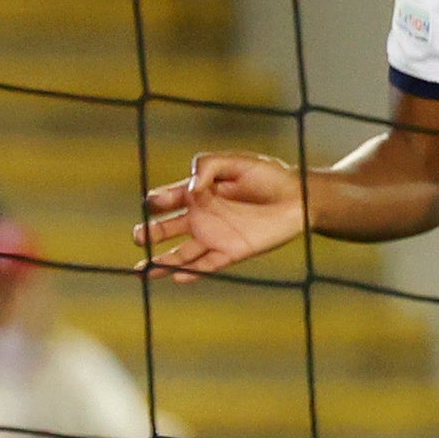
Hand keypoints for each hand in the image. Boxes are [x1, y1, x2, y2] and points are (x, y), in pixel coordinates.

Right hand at [137, 151, 308, 280]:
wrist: (300, 196)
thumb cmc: (268, 175)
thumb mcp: (234, 161)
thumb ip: (207, 166)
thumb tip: (190, 189)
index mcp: (198, 193)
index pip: (167, 199)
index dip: (158, 201)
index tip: (159, 202)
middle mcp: (202, 216)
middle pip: (166, 229)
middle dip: (148, 233)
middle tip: (138, 237)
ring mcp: (215, 236)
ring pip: (181, 253)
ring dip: (162, 262)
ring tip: (143, 271)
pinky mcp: (232, 252)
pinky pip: (207, 265)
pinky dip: (192, 272)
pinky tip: (177, 276)